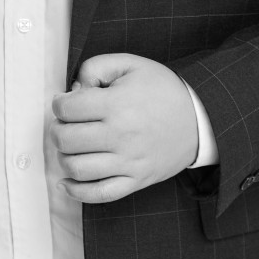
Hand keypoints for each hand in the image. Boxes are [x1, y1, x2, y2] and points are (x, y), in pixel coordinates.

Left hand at [52, 52, 199, 203]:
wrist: (200, 118)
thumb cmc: (163, 90)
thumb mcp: (131, 64)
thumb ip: (95, 67)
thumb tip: (72, 91)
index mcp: (118, 104)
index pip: (67, 109)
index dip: (59, 104)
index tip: (65, 103)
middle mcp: (121, 135)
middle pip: (66, 139)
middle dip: (57, 130)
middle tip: (64, 124)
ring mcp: (129, 162)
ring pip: (76, 168)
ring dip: (63, 157)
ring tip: (71, 146)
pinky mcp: (136, 180)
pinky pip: (99, 194)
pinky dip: (77, 192)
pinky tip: (66, 182)